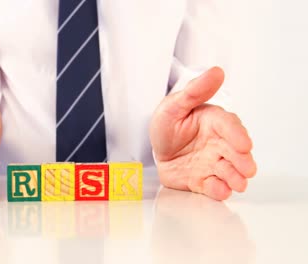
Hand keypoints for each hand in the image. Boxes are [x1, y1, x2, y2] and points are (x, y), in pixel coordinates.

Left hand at [149, 67, 256, 199]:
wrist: (156, 149)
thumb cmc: (168, 124)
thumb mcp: (174, 105)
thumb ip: (194, 91)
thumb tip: (216, 72)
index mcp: (214, 122)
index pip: (229, 126)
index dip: (237, 135)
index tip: (244, 144)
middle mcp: (218, 143)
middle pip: (235, 152)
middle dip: (242, 161)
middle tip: (247, 169)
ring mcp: (212, 163)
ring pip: (229, 171)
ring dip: (235, 177)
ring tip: (238, 183)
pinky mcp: (204, 180)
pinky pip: (213, 186)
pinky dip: (218, 190)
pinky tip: (221, 190)